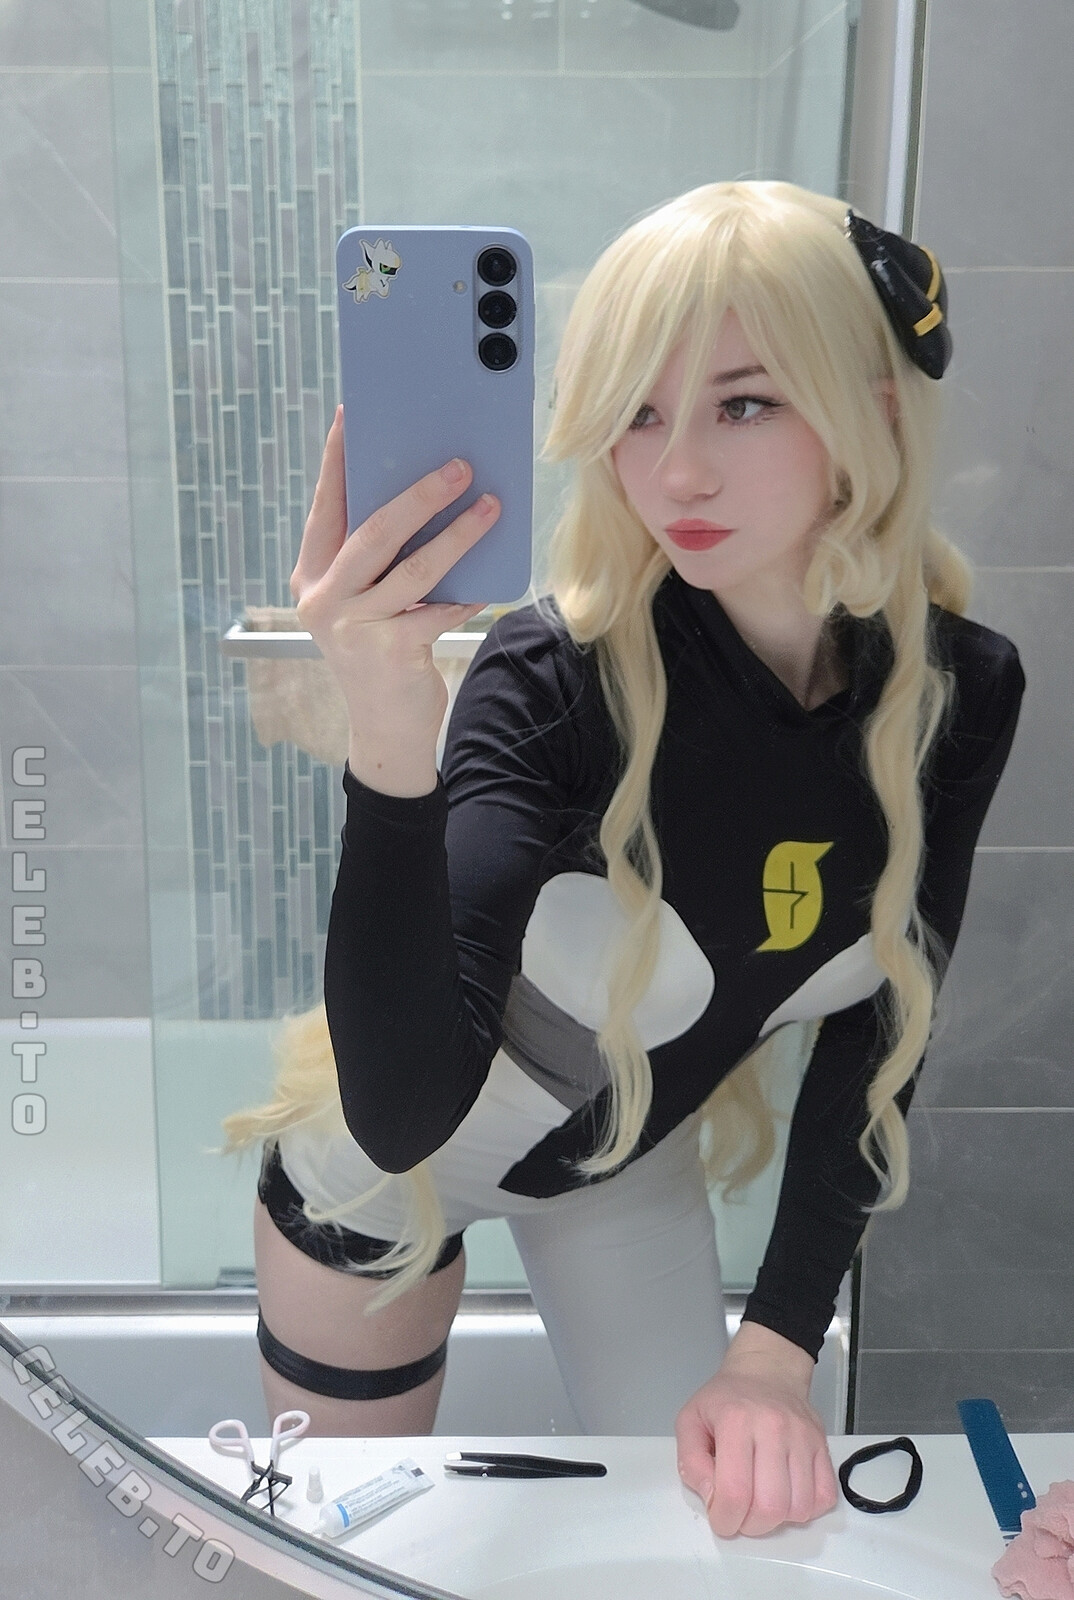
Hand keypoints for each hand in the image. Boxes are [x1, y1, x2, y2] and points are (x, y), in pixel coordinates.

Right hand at [290, 407, 497, 783]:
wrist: (386, 730)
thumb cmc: (381, 651)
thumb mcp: (366, 602)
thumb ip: (378, 559)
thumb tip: (424, 494)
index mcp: (312, 576)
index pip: (326, 507)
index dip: (338, 461)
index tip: (352, 415)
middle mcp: (324, 599)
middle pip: (373, 531)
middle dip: (419, 493)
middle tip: (459, 465)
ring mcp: (353, 627)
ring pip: (412, 567)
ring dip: (457, 534)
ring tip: (490, 505)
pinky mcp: (390, 651)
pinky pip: (437, 609)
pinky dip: (466, 591)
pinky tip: (489, 577)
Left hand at [675, 1325, 839, 1537]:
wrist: (766, 1370)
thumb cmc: (726, 1399)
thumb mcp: (690, 1420)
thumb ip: (690, 1462)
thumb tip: (711, 1498)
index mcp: (736, 1422)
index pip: (735, 1491)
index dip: (725, 1519)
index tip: (720, 1517)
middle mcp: (774, 1428)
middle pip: (770, 1507)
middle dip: (751, 1525)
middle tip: (741, 1514)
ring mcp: (803, 1438)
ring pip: (800, 1508)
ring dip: (778, 1520)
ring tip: (762, 1503)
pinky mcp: (823, 1445)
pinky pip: (824, 1497)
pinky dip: (806, 1509)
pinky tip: (786, 1495)